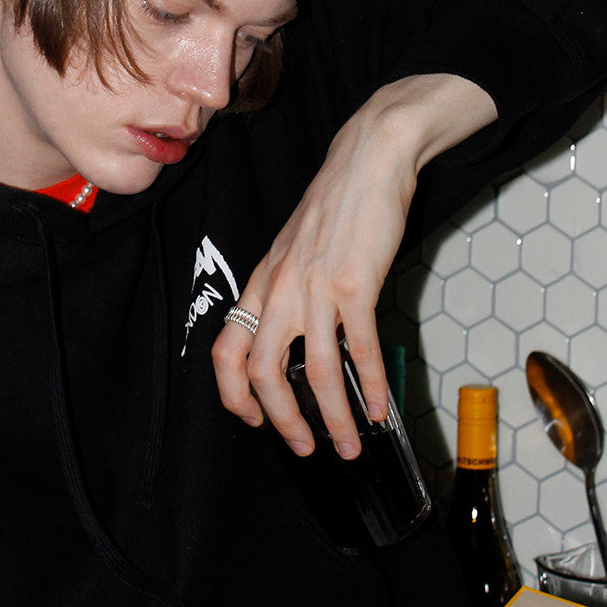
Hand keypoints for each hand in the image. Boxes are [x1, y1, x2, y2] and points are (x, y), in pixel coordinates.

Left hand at [212, 75, 496, 457]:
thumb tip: (298, 336)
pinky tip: (380, 408)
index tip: (253, 420)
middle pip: (262, 371)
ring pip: (314, 371)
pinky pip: (360, 348)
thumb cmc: (335, 204)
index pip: (226, 349)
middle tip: (304, 446)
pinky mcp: (355, 284)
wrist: (367, 159)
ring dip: (333, 417)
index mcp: (261, 282)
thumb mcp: (294, 249)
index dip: (233, 394)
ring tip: (349, 444)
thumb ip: (288, 291)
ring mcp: (315, 288)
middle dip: (281, 421)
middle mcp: (279, 289)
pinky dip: (370, 385)